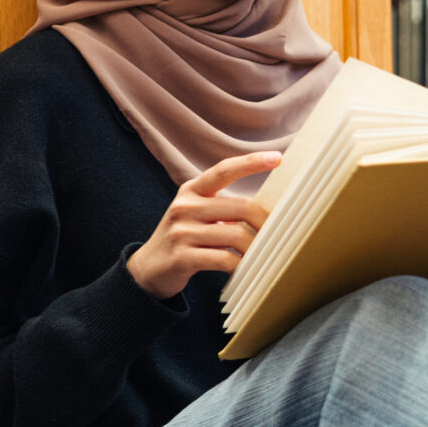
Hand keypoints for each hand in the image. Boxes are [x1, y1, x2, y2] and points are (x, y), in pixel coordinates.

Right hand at [127, 151, 279, 299]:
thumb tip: (269, 210)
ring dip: (255, 249)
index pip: (224, 169)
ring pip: (236, 236)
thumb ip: (224, 206)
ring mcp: (181, 232)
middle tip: (277, 235)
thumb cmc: (184, 238)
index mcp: (192, 191)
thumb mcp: (197, 214)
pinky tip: (243, 269)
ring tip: (260, 256)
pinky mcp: (182, 257)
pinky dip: (240, 266)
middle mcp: (185, 206)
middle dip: (265, 223)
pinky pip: (224, 260)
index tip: (278, 157)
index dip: (252, 162)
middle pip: (241, 208)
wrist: (149, 268)